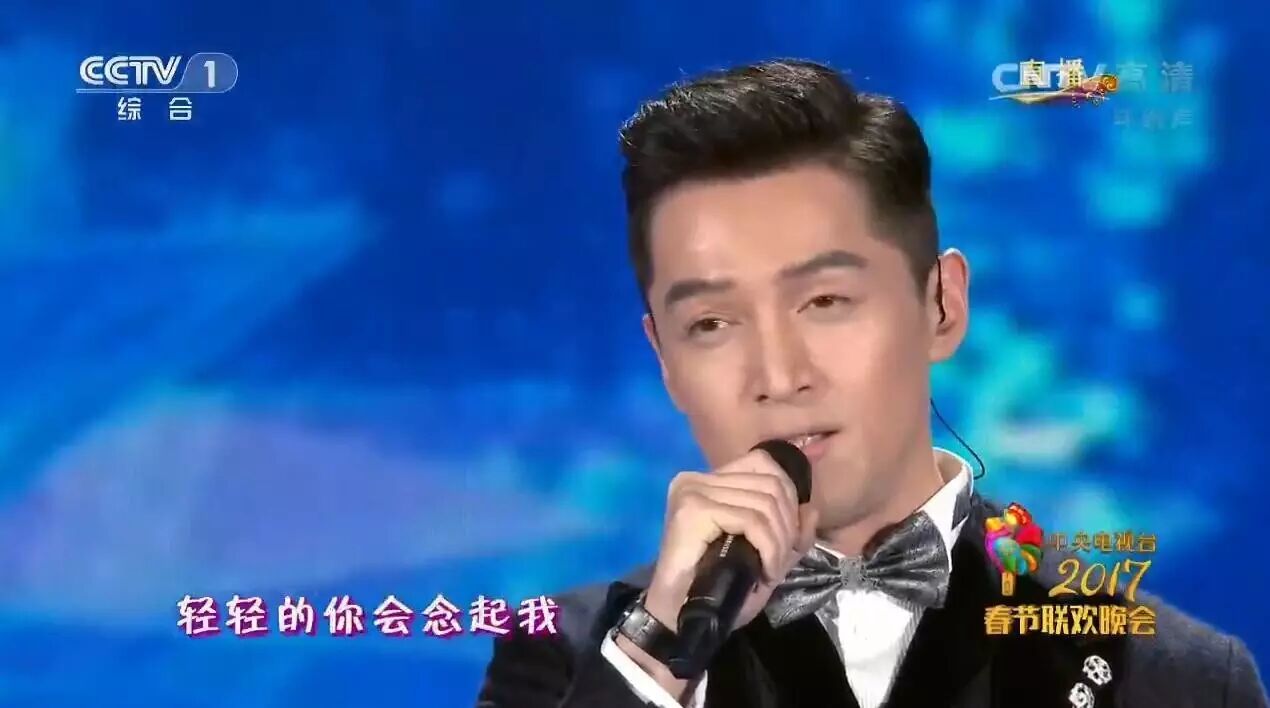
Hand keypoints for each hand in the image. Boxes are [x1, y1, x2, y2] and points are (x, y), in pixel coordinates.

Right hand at [614, 448, 818, 697]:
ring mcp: (693, 491)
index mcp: (709, 481)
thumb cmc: (715, 588)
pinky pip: (751, 521)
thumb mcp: (765, 557)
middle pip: (770, 484)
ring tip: (771, 572)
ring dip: (779, 544)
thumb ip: (791, 534)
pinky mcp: (693, 510)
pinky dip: (769, 549)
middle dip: (787, 527)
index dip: (788, 497)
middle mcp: (697, 479)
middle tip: (779, 563)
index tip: (787, 537)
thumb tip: (811, 509)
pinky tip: (765, 573)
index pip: (763, 463)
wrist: (676, 618)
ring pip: (764, 504)